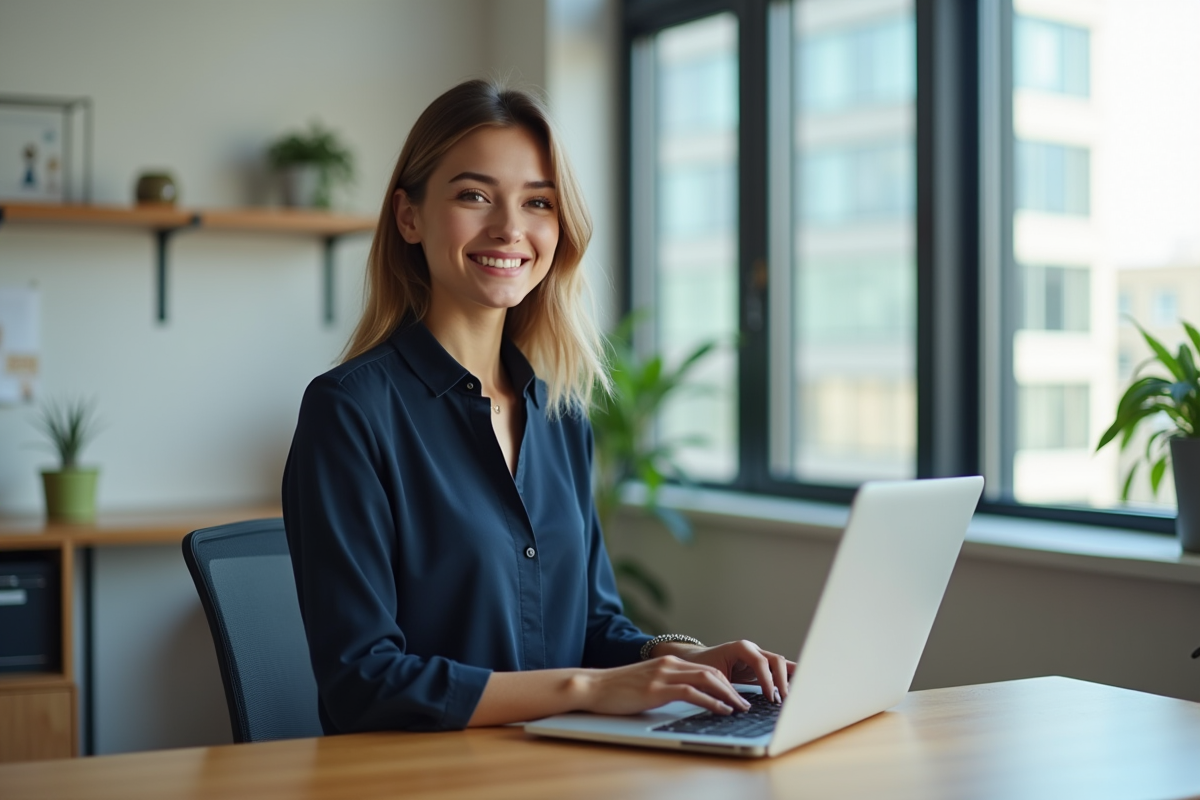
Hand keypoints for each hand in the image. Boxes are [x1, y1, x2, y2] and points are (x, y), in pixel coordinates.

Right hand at [574, 656, 752, 715]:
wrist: (593, 686)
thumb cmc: (618, 689)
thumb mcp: (648, 683)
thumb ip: (668, 685)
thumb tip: (688, 699)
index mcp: (669, 662)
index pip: (707, 669)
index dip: (727, 683)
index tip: (739, 696)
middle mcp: (670, 664)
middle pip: (712, 672)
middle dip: (733, 689)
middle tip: (746, 704)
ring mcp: (664, 675)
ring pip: (707, 679)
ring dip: (728, 695)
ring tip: (740, 708)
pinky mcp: (657, 689)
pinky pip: (692, 692)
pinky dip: (711, 701)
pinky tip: (722, 710)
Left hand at [664, 640, 794, 703]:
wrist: (700, 659)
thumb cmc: (704, 666)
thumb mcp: (712, 676)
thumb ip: (726, 688)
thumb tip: (741, 706)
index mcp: (740, 648)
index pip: (760, 662)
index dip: (768, 680)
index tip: (771, 697)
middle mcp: (752, 649)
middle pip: (776, 660)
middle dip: (782, 679)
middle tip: (784, 699)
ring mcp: (759, 656)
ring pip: (780, 664)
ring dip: (788, 679)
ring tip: (793, 696)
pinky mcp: (761, 666)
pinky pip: (778, 670)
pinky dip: (787, 678)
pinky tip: (795, 688)